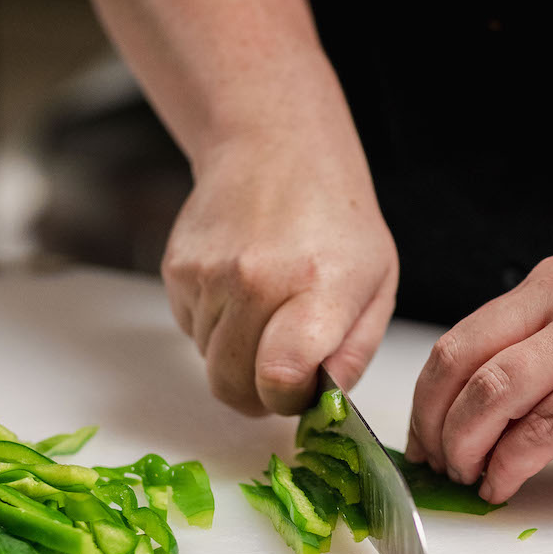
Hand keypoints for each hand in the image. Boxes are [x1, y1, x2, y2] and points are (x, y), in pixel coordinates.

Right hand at [163, 132, 398, 415]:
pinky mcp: (177, 269)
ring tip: (266, 311)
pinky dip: (214, 326)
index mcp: (317, 287)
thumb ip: (353, 354)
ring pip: (209, 362)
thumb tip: (321, 404)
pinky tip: (240, 289)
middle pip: (232, 385)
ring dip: (236, 355)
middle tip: (282, 371)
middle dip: (257, 395)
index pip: (279, 376)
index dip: (286, 400)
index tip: (300, 388)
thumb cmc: (336, 223)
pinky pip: (190, 331)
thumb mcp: (376, 286)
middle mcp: (255, 279)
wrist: (276, 149)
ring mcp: (209, 274)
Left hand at [406, 257, 552, 502]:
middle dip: (434, 425)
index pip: (461, 339)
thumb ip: (552, 348)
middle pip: (460, 365)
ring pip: (493, 396)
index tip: (425, 435)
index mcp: (552, 284)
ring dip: (465, 448)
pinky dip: (511, 464)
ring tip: (465, 479)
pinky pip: (544, 430)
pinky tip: (504, 484)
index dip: (429, 397)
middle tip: (434, 464)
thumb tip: (498, 407)